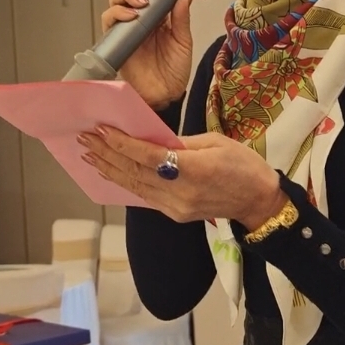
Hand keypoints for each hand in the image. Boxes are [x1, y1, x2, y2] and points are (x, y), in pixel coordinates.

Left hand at [79, 127, 286, 229]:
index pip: (147, 156)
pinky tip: (110, 171)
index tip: (102, 130)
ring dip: (109, 169)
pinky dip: (124, 182)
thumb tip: (152, 138)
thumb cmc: (243, 165)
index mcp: (194, 169)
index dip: (122, 144)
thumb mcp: (216, 141)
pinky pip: (143, 196)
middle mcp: (180, 191)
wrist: (259, 202)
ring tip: (89, 154)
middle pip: (134, 172)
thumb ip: (181, 142)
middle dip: (107, 154)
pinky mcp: (174, 214)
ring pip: (134, 187)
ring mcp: (175, 207)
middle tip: (85, 139)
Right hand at [100, 0, 194, 109]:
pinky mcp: (116, 38)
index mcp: (159, 14)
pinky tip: (131, 15)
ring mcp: (127, 26)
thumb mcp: (183, 42)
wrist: (164, 96)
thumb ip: (181, 18)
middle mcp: (141, 17)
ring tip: (143, 1)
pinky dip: (118, 12)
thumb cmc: (174, 72)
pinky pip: (109, 18)